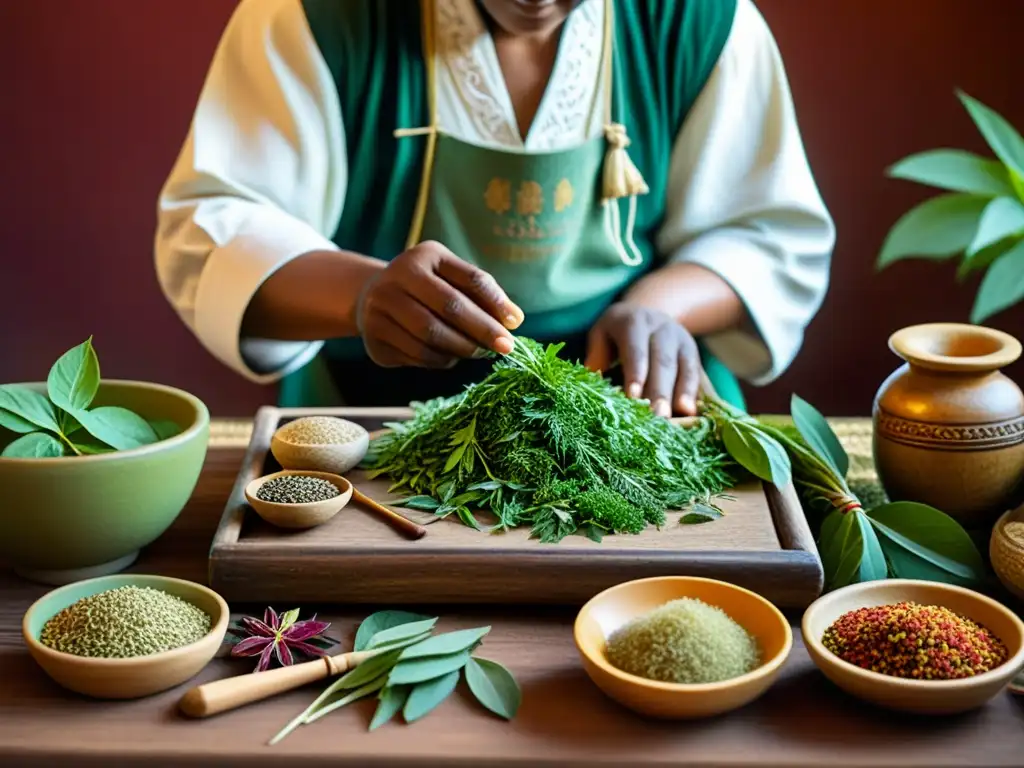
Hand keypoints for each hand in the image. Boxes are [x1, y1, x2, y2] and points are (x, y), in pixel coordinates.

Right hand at [357, 241, 523, 368]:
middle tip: (505, 347)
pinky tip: (451, 356)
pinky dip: (442, 360)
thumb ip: (483, 294)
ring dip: (463, 349)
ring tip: (479, 352)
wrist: (372, 299)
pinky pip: (418, 356)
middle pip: (450, 308)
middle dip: (483, 330)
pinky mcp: (374, 339)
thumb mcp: (452, 279)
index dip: (496, 302)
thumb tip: (514, 320)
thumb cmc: (426, 289)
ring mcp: (379, 309)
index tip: (515, 323)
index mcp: (424, 256)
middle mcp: (396, 277)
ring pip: (432, 337)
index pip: (470, 278)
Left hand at [585, 303, 700, 416]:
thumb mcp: (602, 335)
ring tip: (678, 417)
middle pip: (662, 360)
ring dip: (680, 394)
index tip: (634, 396)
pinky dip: (692, 392)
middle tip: (658, 416)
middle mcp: (661, 328)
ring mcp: (680, 339)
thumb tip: (590, 385)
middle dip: (660, 390)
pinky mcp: (692, 351)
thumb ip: (597, 357)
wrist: (648, 311)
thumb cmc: (617, 333)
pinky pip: (694, 372)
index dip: (636, 372)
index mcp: (634, 322)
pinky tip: (690, 412)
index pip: (635, 349)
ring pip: (682, 367)